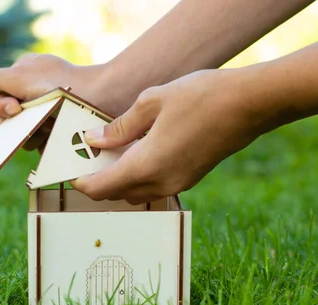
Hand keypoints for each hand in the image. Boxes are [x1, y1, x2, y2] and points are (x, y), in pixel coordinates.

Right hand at [0, 54, 125, 149]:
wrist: (104, 99)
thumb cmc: (63, 86)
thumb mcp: (22, 77)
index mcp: (23, 76)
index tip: (15, 109)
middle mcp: (34, 94)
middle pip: (8, 118)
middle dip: (16, 124)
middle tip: (33, 125)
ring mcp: (48, 112)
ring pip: (24, 134)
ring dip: (31, 136)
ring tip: (46, 134)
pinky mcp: (61, 129)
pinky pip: (43, 144)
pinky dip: (45, 144)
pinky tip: (54, 143)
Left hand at [71, 68, 276, 203]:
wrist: (248, 105)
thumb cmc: (200, 97)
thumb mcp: (152, 102)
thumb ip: (120, 127)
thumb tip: (95, 140)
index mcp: (146, 166)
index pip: (101, 188)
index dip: (81, 182)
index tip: (70, 170)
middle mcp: (161, 183)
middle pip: (116, 194)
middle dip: (98, 180)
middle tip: (88, 156)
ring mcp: (178, 184)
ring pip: (136, 192)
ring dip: (119, 179)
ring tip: (112, 151)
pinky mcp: (189, 179)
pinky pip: (154, 186)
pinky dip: (139, 175)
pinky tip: (138, 151)